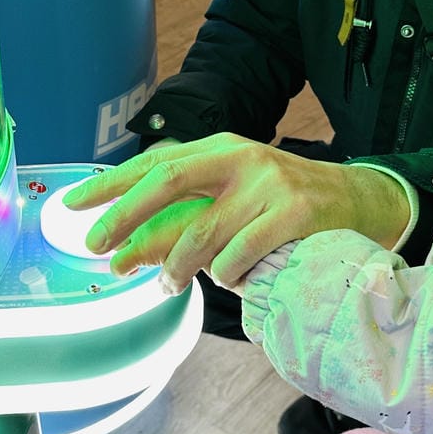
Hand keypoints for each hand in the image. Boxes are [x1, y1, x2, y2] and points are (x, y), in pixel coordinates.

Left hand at [62, 134, 410, 291]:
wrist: (359, 200)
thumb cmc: (285, 201)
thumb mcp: (237, 190)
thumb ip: (191, 208)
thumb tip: (129, 244)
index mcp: (221, 148)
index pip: (154, 162)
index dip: (111, 184)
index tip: (74, 205)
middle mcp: (240, 158)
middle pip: (167, 183)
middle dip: (125, 216)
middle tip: (98, 249)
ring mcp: (268, 184)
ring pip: (202, 230)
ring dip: (175, 265)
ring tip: (164, 285)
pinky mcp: (293, 214)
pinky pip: (241, 254)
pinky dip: (225, 275)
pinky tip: (226, 281)